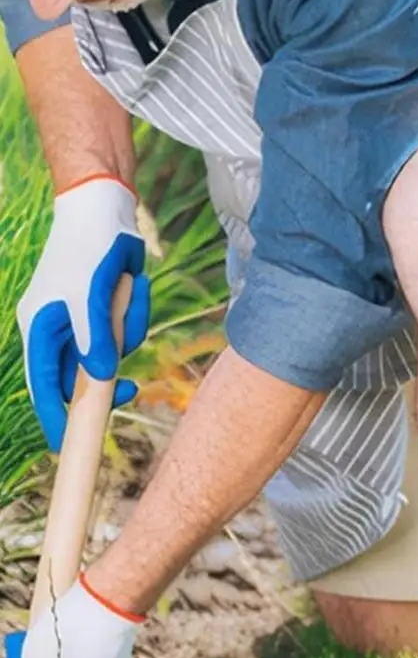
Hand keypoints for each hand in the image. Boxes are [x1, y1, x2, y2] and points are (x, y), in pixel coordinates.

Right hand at [16, 176, 150, 451]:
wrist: (106, 209)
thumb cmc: (90, 250)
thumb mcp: (92, 296)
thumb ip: (96, 339)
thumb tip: (102, 379)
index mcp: (40, 329)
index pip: (43, 385)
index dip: (56, 417)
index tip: (69, 448)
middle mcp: (58, 330)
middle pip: (81, 378)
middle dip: (108, 379)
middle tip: (132, 386)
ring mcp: (84, 322)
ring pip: (112, 354)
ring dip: (128, 331)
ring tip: (126, 294)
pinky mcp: (108, 312)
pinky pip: (128, 331)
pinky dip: (137, 315)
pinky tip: (135, 286)